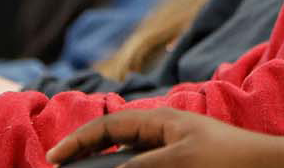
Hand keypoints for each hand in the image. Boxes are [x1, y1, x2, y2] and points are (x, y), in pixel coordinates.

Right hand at [46, 109, 273, 166]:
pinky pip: (150, 166)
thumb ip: (137, 167)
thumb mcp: (177, 161)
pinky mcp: (185, 166)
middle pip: (115, 144)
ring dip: (111, 166)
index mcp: (161, 121)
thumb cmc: (229, 159)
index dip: (78, 141)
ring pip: (132, 159)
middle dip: (90, 158)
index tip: (53, 160)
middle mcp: (165, 134)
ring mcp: (175, 152)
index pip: (108, 126)